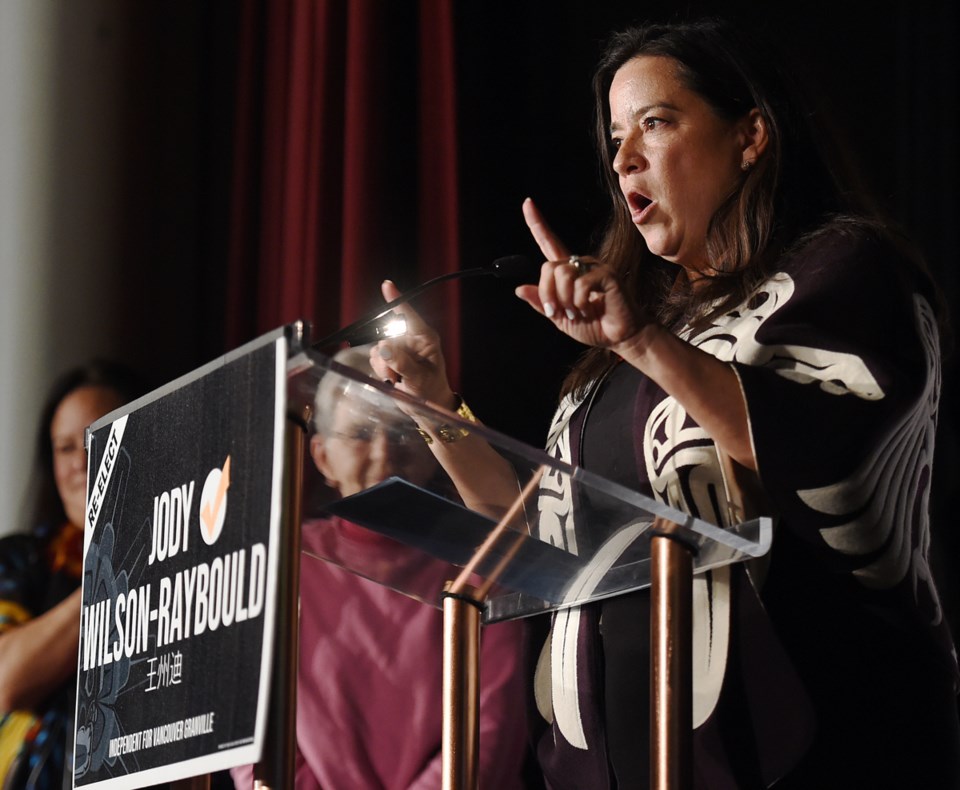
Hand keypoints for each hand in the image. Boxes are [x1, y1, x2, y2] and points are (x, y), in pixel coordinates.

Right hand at [368, 280, 457, 409]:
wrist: (427, 406)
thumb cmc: (430, 390)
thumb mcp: (419, 378)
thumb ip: (402, 363)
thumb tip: (383, 347)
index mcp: (425, 338)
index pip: (409, 315)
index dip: (397, 300)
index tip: (387, 285)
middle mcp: (411, 339)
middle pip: (387, 334)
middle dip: (387, 355)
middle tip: (394, 373)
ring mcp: (399, 347)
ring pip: (378, 348)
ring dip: (383, 365)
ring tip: (396, 378)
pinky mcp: (390, 356)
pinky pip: (375, 357)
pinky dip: (380, 368)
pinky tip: (391, 377)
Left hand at [516, 198, 647, 348]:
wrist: (620, 337)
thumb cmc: (594, 326)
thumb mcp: (560, 317)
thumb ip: (542, 303)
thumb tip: (518, 289)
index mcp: (567, 272)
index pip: (548, 242)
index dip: (536, 223)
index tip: (526, 202)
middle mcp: (579, 264)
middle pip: (548, 267)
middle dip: (547, 294)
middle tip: (558, 312)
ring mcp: (594, 267)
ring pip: (562, 274)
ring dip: (564, 300)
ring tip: (577, 312)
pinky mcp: (606, 275)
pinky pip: (580, 284)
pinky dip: (579, 301)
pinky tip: (589, 308)